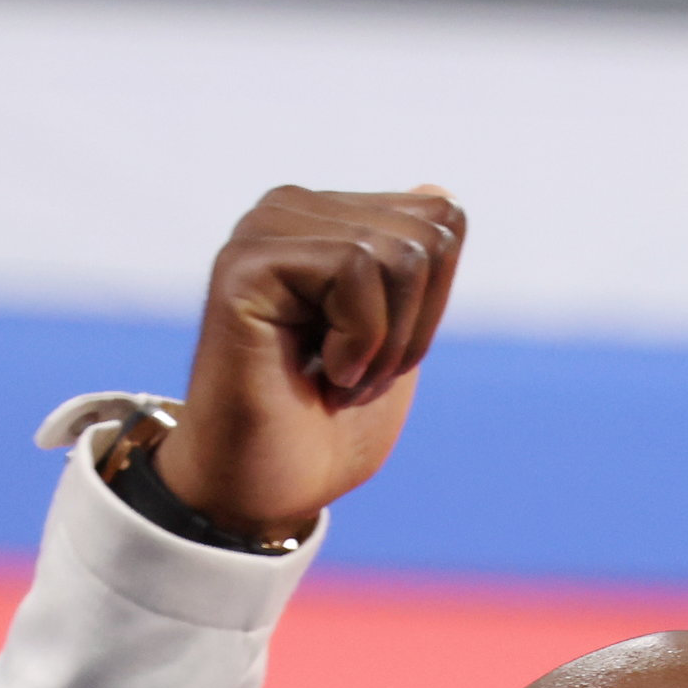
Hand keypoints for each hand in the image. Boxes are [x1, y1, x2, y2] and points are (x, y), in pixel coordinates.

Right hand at [150, 183, 465, 541]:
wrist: (262, 495)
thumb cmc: (322, 434)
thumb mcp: (398, 342)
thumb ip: (418, 273)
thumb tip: (441, 192)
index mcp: (327, 221)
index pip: (441, 220)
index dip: (430, 308)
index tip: (376, 358)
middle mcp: (291, 211)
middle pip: (429, 235)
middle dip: (411, 328)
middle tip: (353, 376)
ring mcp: (263, 231)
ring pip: (398, 253)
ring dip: (384, 344)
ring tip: (334, 377)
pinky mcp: (246, 262)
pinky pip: (354, 268)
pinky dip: (359, 341)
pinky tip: (317, 373)